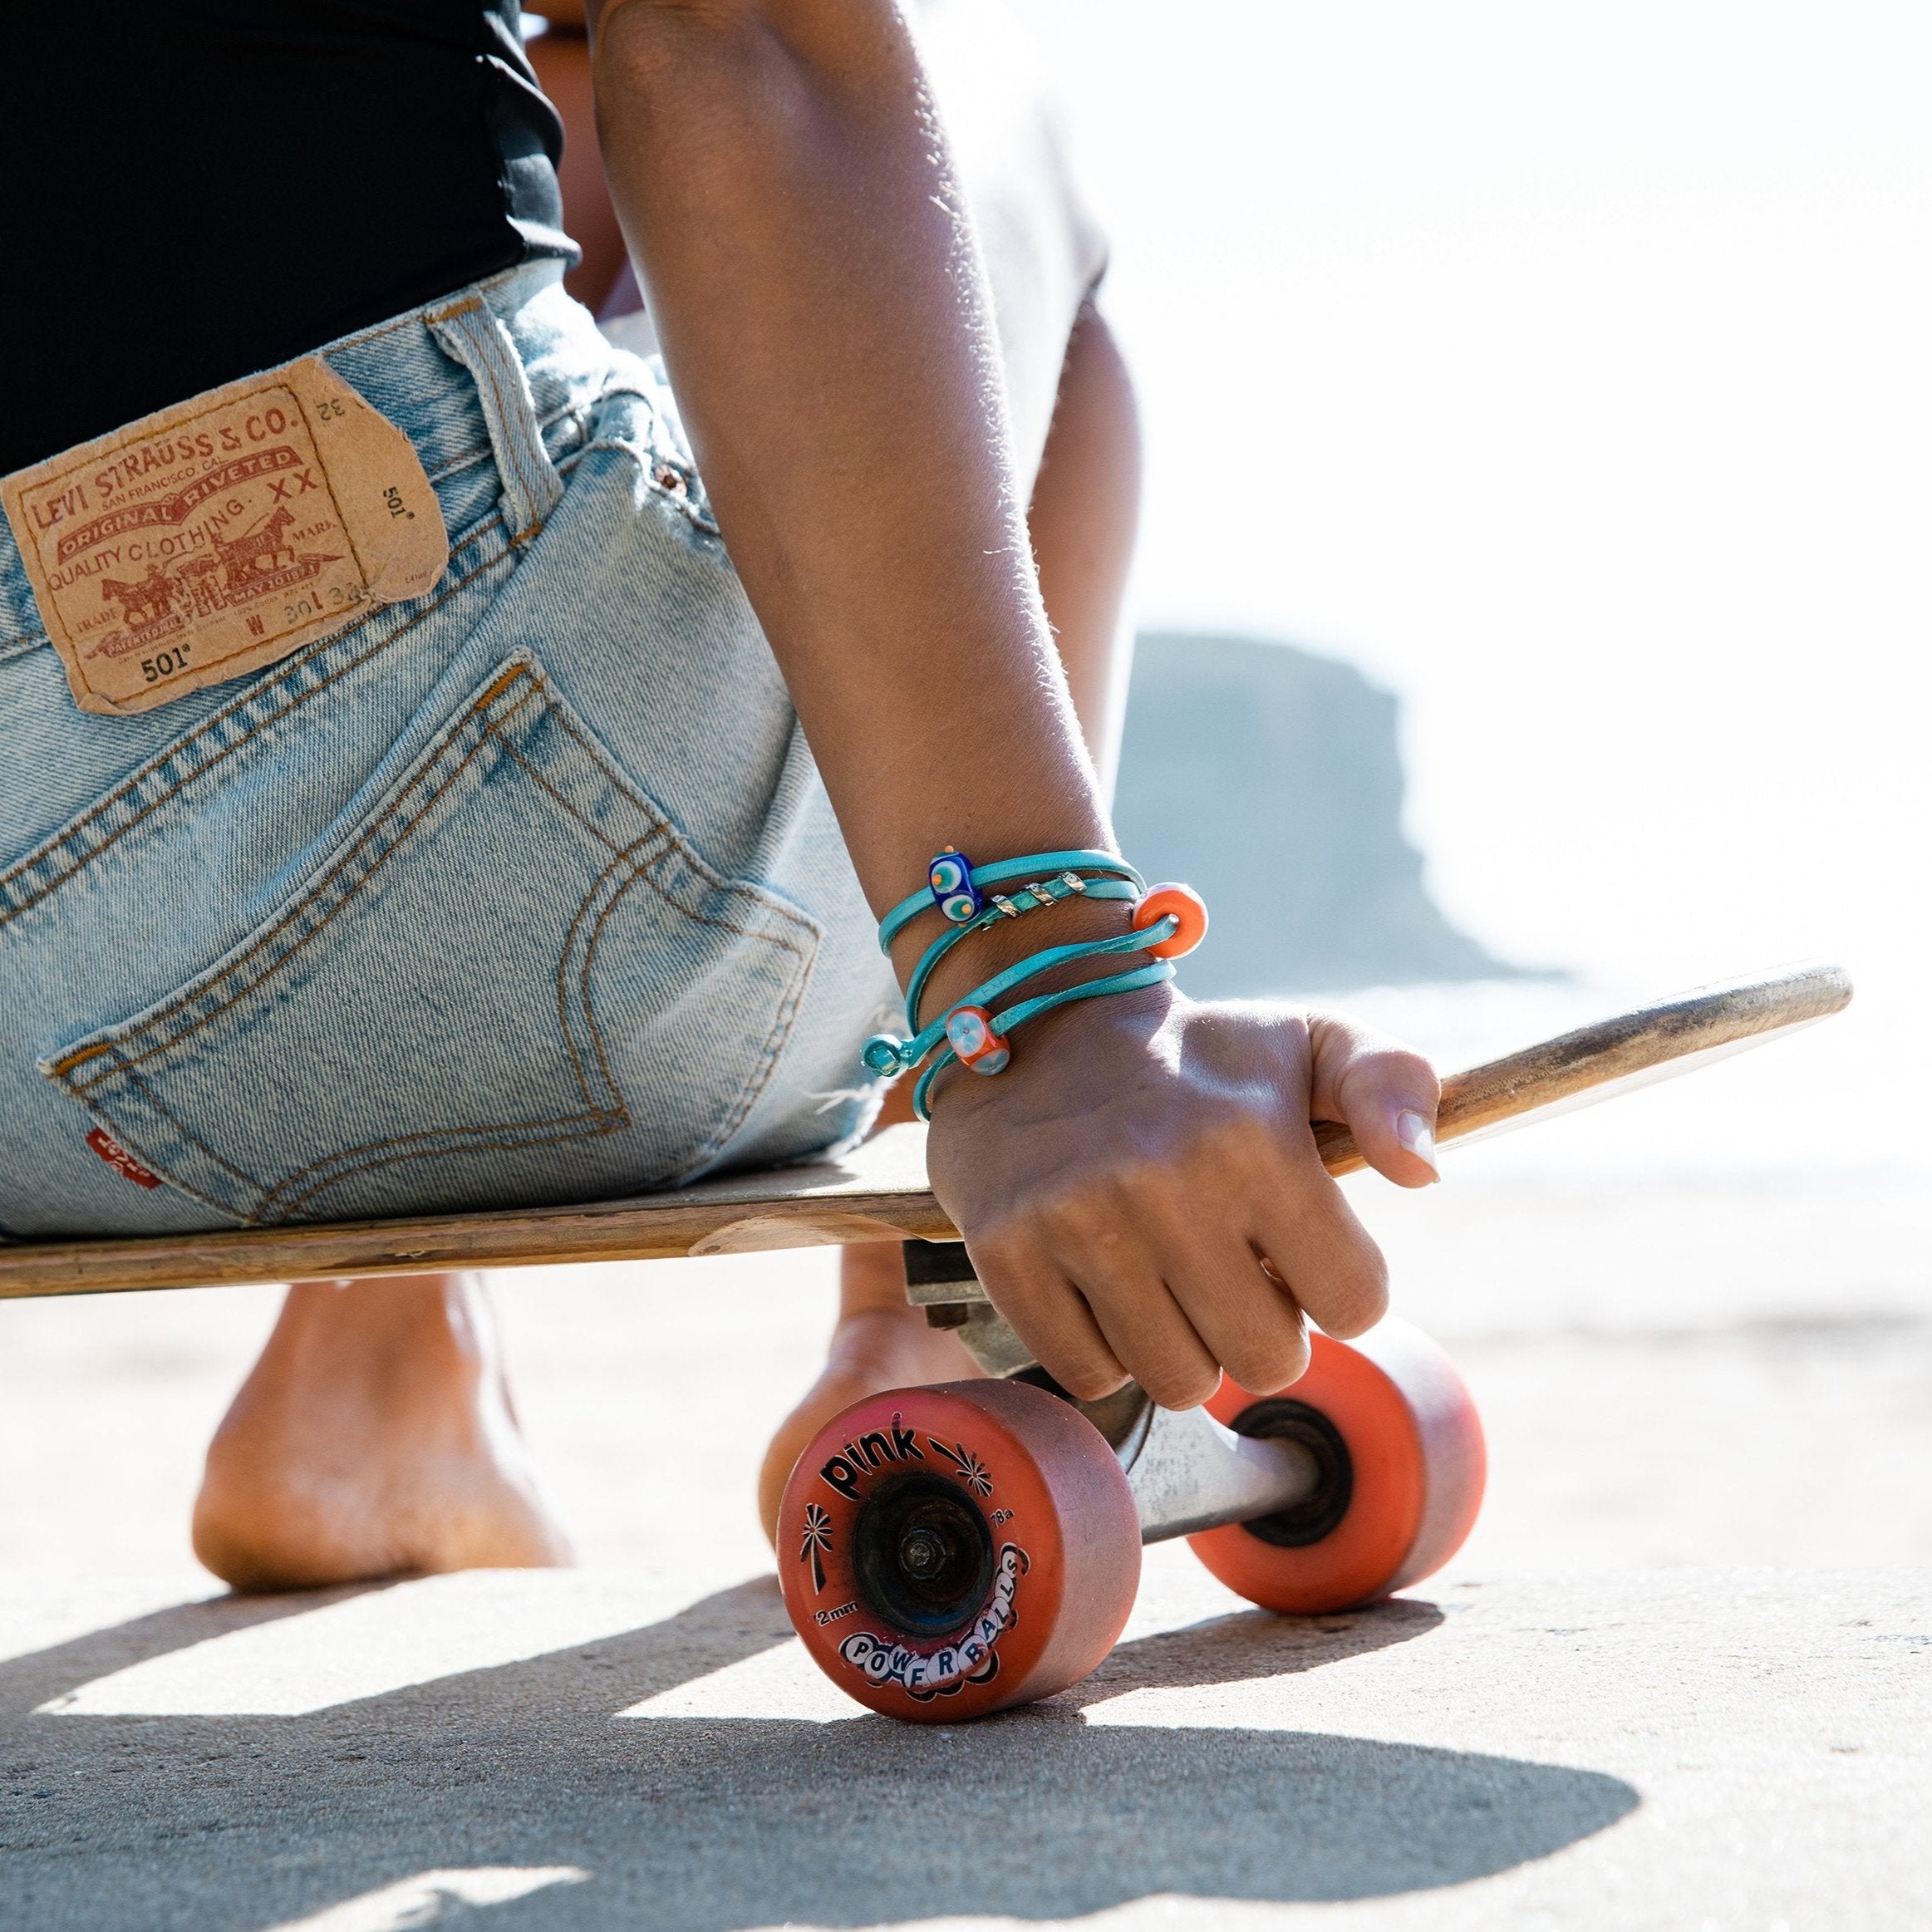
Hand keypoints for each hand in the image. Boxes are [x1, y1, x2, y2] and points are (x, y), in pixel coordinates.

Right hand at [922, 987, 1439, 1408]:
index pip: (1354, 1303)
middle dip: (1263, 1327)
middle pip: (1265, 1361)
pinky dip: (1105, 1348)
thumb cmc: (1196, 1057)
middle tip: (1229, 1268)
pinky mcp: (1005, 1250)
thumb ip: (1393, 1086)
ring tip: (1167, 1275)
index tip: (1298, 1247)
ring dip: (1185, 1346)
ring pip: (1177, 1382)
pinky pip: (1088, 1374)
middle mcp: (1163, 1180)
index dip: (1337, 1286)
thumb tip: (1424, 1171)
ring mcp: (1076, 1219)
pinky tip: (1104, 1283)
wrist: (1037, 1022)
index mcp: (1254, 1137)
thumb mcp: (1308, 1042)